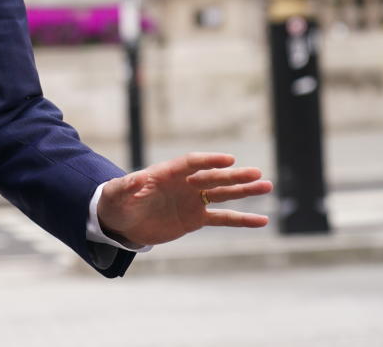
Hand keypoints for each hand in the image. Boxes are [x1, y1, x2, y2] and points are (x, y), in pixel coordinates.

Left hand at [96, 152, 272, 246]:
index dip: (209, 161)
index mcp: (166, 173)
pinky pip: (222, 218)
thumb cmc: (116, 202)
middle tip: (257, 173)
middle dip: (234, 176)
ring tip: (266, 186)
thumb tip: (134, 180)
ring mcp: (192, 201)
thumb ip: (125, 186)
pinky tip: (262, 220)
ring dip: (244, 191)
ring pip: (223, 194)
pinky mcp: (196, 219)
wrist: (121, 222)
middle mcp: (183, 184)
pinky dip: (241, 219)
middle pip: (212, 178)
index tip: (228, 160)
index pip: (191, 163)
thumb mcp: (116, 194)